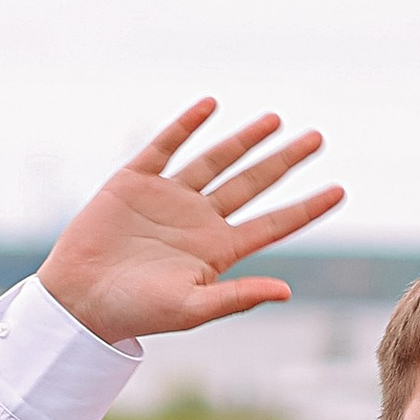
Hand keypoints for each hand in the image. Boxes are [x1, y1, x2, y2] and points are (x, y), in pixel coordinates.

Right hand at [37, 100, 343, 346]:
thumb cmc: (137, 313)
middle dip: (285, 161)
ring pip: (216, 160)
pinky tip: (210, 105)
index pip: (274, 224)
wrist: (80, 300)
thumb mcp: (192, 309)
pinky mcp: (135, 181)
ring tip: (275, 120)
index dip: (307, 208)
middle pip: (253, 184)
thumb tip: (287, 291)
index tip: (340, 191)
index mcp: (219, 251)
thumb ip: (238, 296)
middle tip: (317, 138)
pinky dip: (187, 124)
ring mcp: (169, 197)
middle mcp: (200, 220)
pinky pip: (166, 146)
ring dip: (244, 139)